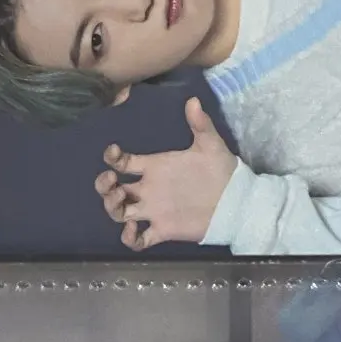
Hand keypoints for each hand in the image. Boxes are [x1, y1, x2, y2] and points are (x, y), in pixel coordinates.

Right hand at [95, 97, 237, 250]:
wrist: (236, 201)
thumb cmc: (222, 171)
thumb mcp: (210, 145)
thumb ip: (200, 124)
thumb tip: (193, 100)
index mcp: (155, 168)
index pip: (124, 163)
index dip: (112, 158)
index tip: (114, 152)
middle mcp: (150, 190)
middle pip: (113, 189)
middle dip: (104, 186)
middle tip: (112, 181)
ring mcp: (154, 211)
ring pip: (120, 213)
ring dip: (112, 208)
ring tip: (121, 201)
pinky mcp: (163, 230)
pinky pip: (139, 241)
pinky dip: (130, 238)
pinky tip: (134, 229)